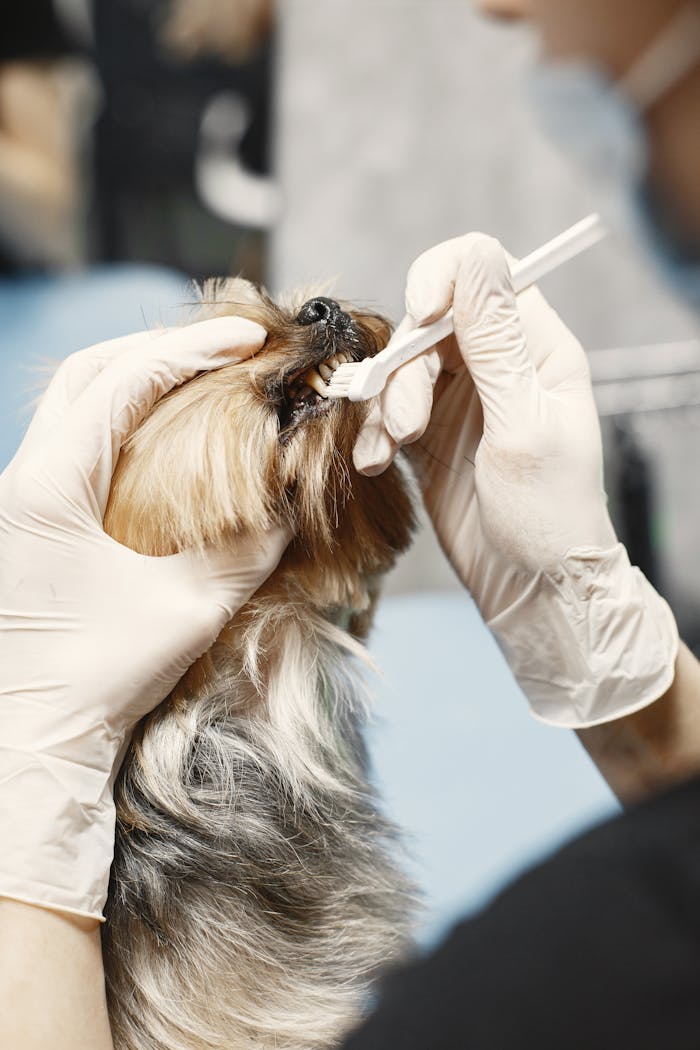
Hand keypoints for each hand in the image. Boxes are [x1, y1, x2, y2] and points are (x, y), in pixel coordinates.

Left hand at [0, 318, 289, 919]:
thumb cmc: (100, 682)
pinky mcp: (24, 521)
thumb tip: (294, 502)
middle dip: (159, 347)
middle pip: (85, 373)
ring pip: (72, 404)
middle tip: (227, 344)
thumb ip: (249, 550)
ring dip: (137, 379)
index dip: (189, 349)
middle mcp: (19, 480)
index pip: (119, 384)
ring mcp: (16, 499)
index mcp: (47, 490)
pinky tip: (166, 435)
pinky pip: (72, 443)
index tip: (247, 337)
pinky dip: (121, 421)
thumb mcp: (188, 611)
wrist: (32, 738)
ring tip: (204, 375)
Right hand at [355, 234, 676, 727]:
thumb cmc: (550, 513)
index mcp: (536, 347)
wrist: (531, 588)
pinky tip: (378, 466)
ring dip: (387, 406)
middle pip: (430, 320)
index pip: (486, 272)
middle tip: (409, 424)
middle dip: (406, 365)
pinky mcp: (428, 436)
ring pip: (401, 366)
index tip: (420, 312)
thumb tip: (474, 257)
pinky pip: (386, 413)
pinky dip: (375, 434)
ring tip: (393, 452)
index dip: (444, 277)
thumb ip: (495, 342)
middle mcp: (496, 363)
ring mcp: (459, 399)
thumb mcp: (525, 424)